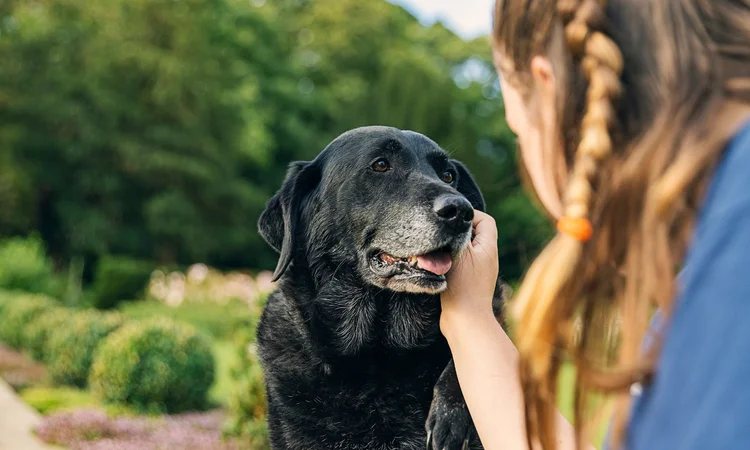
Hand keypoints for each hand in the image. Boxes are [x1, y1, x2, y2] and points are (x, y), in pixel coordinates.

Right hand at [441, 210, 498, 333]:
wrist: (465, 321)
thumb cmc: (463, 286)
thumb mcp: (460, 252)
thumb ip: (459, 232)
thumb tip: (454, 219)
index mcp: (489, 247)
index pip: (485, 220)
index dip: (469, 215)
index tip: (451, 220)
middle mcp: (487, 257)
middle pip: (474, 233)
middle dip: (457, 231)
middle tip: (442, 234)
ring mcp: (479, 271)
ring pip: (465, 249)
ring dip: (451, 247)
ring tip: (438, 251)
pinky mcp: (469, 282)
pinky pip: (460, 263)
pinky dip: (449, 261)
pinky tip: (437, 266)